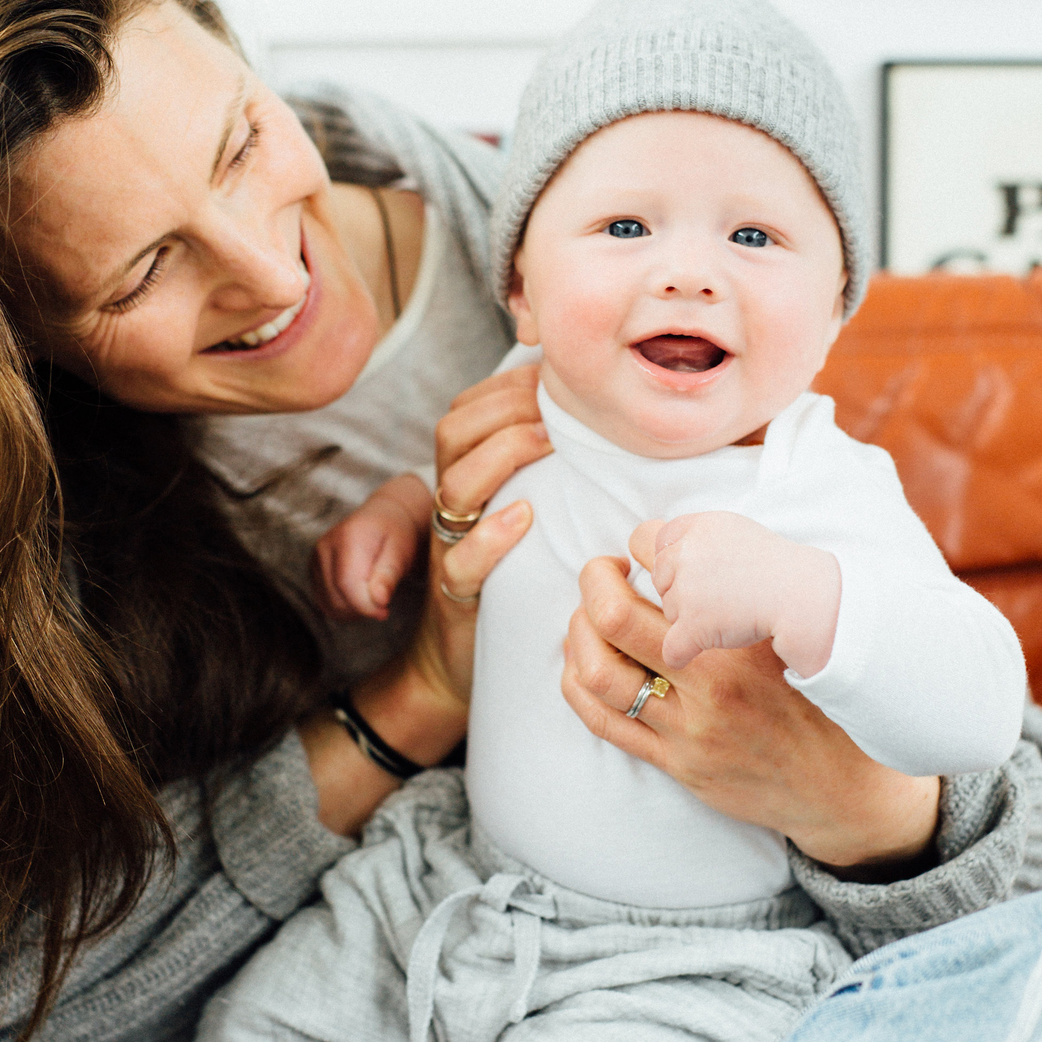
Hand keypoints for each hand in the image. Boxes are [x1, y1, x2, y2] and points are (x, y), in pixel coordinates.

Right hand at [307, 368, 550, 835]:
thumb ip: (543, 478)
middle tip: (554, 399)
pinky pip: (461, 561)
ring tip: (546, 441)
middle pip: (454, 434)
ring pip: (454, 485)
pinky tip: (523, 517)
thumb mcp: (528, 520)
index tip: (550, 373)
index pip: (468, 413)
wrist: (457, 668)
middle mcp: (450, 508)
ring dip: (501, 455)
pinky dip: (491, 536)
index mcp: (466, 482)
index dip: (503, 388)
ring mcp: (449, 547)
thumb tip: (592, 431)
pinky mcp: (457, 595)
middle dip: (502, 407)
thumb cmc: (509, 585)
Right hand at [313, 475, 429, 619]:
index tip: (385, 612)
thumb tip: (379, 600)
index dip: (366, 605)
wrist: (384, 520)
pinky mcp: (314, 572)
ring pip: (328, 604)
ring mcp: (316, 560)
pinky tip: (361, 597)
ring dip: (354, 611)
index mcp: (347, 538)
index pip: (347, 584)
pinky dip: (345, 608)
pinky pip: (325, 603)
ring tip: (373, 597)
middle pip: (336, 597)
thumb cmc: (396, 535)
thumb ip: (389, 575)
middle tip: (383, 602)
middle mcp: (325, 548)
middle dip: (362, 609)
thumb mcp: (401, 552)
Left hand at [562, 549, 939, 874]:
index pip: (667, 582)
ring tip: (589, 619)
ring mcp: (688, 730)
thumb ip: (746, 609)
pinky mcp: (676, 763)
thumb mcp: (792, 646)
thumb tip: (694, 560)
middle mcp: (711, 687)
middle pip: (614, 620)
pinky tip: (585, 664)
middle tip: (602, 572)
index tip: (637, 553)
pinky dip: (579, 684)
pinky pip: (604, 722)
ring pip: (598, 672)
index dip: (640, 552)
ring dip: (578, 634)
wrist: (837, 789)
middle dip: (593, 583)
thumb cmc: (820, 706)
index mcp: (741, 648)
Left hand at [642, 511, 840, 676]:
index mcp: (697, 527)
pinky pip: (673, 648)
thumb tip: (665, 552)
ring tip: (729, 616)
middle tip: (720, 598)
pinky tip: (698, 652)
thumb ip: (699, 538)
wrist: (805, 595)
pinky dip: (683, 653)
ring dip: (691, 619)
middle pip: (661, 579)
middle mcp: (688, 554)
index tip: (702, 574)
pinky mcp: (695, 625)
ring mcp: (689, 591)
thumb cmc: (778, 568)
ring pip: (669, 613)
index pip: (657, 542)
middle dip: (682, 591)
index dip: (676, 562)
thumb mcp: (736, 531)